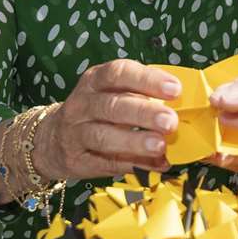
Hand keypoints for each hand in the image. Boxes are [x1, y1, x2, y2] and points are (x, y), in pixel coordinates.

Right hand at [33, 59, 179, 179]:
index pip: (118, 73)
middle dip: (144, 113)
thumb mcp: (112, 96)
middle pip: (112, 106)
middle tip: (171, 121)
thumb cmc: (96, 113)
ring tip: (160, 145)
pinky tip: (151, 165)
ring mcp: (75, 132)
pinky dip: (129, 164)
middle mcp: (82, 104)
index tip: (175, 89)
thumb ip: (143, 99)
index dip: (147, 79)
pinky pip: (103, 162)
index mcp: (95, 81)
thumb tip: (186, 111)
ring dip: (134, 141)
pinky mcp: (75, 159)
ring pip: (103, 135)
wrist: (51, 140)